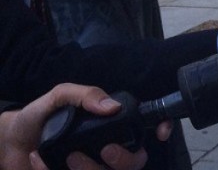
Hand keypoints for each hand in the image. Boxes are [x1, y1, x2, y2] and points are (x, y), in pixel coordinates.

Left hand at [0, 84, 166, 169]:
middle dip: (125, 159)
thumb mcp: (60, 96)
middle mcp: (105, 151)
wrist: (9, 139)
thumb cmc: (38, 116)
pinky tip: (40, 161)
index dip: (163, 129)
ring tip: (66, 157)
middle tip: (105, 151)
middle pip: (135, 162)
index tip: (163, 133)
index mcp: (109, 129)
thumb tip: (113, 107)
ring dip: (90, 169)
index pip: (145, 131)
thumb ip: (84, 95)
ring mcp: (91, 168)